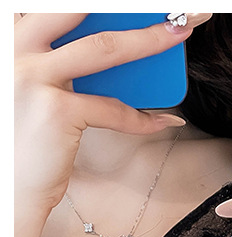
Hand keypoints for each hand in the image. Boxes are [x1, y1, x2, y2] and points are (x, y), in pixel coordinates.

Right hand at [14, 13, 209, 219]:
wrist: (7, 189)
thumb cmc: (26, 139)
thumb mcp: (38, 87)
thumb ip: (64, 63)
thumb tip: (119, 49)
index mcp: (13, 37)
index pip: (58, 8)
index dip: (96, 2)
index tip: (138, 2)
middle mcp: (16, 48)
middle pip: (81, 9)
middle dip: (131, 7)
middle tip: (174, 7)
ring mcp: (34, 77)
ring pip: (105, 48)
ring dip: (150, 39)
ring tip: (180, 33)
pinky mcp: (56, 111)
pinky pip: (113, 110)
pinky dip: (144, 118)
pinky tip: (165, 119)